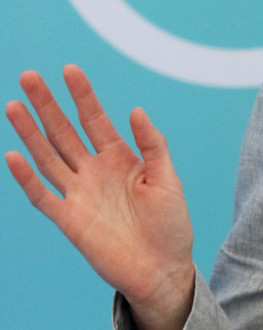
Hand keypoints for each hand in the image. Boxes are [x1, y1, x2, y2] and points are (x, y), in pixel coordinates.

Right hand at [5, 65, 194, 329]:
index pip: (95, 119)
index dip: (83, 95)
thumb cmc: (171, 224)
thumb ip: (152, 145)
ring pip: (48, 156)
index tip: (70, 69)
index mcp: (121, 158)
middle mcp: (95, 171)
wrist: (163, 269)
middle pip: (64, 132)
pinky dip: (26, 177)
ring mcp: (80, 194)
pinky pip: (42, 195)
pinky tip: (14, 155)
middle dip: (47, 105)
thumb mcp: (168, 178)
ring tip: (14, 105)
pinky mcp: (69, 219)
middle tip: (29, 77)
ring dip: (30, 132)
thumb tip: (136, 110)